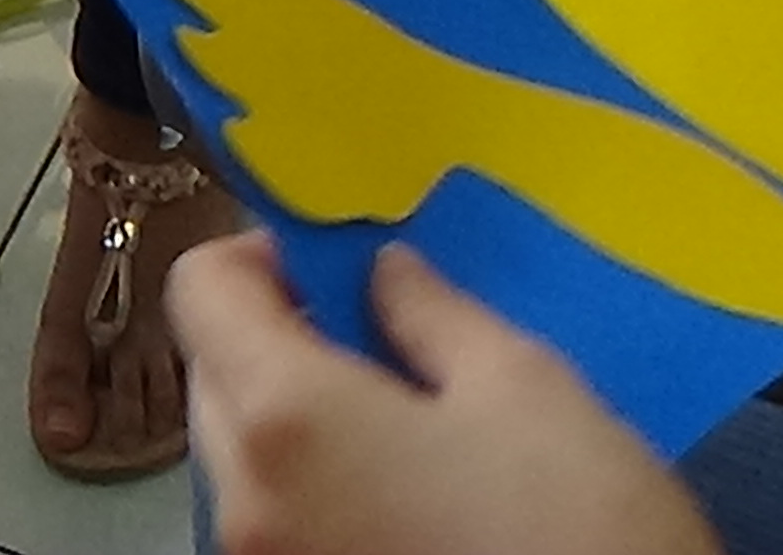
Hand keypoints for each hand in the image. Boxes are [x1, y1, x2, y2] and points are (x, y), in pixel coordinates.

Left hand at [174, 236, 716, 554]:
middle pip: (216, 374)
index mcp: (285, 418)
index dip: (263, 255)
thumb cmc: (579, 533)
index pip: (203, 290)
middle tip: (386, 335)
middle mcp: (248, 501)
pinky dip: (321, 486)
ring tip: (415, 421)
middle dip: (285, 337)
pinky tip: (413, 490)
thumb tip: (385, 274)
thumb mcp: (525, 388)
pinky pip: (283, 518)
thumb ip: (433, 314)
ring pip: (246, 454)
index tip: (333, 261)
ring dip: (304, 418)